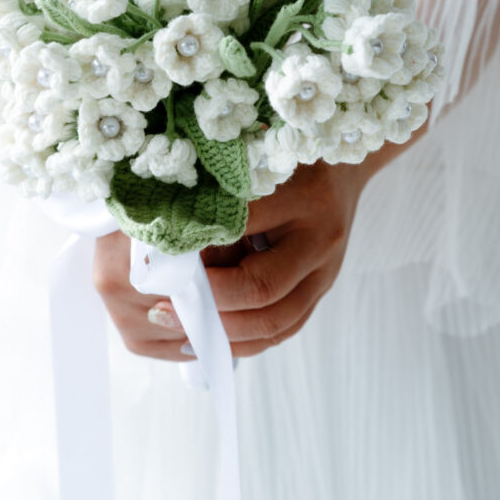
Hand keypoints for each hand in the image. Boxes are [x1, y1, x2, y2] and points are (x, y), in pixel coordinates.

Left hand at [92, 116, 427, 360]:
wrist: (345, 168)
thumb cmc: (290, 159)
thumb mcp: (255, 159)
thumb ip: (217, 194)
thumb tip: (165, 240)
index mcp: (304, 196)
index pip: (240, 228)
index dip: (194, 248)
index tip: (154, 258)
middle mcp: (320, 239)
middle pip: (261, 287)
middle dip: (207, 302)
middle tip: (162, 306)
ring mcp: (326, 271)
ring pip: (276, 320)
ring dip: (224, 331)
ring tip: (182, 328)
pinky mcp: (321, 290)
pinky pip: (285, 329)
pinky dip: (246, 341)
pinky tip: (212, 340)